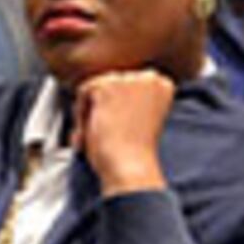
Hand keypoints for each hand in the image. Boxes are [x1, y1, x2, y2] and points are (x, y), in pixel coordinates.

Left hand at [73, 69, 178, 195]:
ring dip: (89, 112)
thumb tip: (105, 91)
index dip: (115, 106)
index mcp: (162, 85)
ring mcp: (129, 80)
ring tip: (95, 136)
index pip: (126, 83)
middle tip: (101, 134)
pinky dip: (81, 113)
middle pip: (109, 83)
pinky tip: (90, 132)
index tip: (115, 126)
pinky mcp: (107, 86)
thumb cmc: (134, 152)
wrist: (130, 165)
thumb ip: (128, 100)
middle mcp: (149, 77)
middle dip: (99, 108)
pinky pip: (83, 91)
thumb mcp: (139, 117)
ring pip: (94, 87)